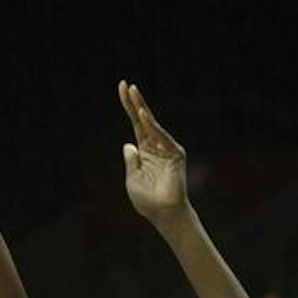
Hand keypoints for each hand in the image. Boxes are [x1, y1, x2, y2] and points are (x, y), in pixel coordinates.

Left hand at [118, 80, 189, 228]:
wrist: (163, 213)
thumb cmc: (148, 201)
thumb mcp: (132, 179)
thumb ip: (131, 161)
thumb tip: (128, 144)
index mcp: (144, 152)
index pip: (135, 125)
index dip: (129, 108)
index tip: (122, 89)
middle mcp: (156, 147)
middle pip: (143, 120)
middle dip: (135, 102)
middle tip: (126, 85)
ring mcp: (166, 149)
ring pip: (151, 125)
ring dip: (141, 108)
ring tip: (132, 92)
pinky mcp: (175, 153)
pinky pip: (161, 137)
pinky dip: (152, 127)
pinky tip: (142, 115)